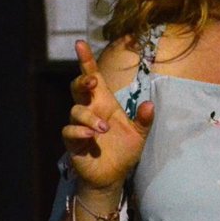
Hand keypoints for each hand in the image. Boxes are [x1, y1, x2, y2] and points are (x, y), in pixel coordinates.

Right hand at [63, 40, 153, 193]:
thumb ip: (145, 119)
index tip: (80, 43)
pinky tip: (91, 136)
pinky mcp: (73, 142)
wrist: (112, 177)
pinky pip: (69, 131)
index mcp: (104, 102)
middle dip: (82, 80)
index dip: (86, 60)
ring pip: (75, 110)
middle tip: (92, 81)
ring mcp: (79, 125)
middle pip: (78, 87)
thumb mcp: (139, 134)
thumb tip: (150, 104)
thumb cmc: (123, 151)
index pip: (93, 76)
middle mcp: (90, 110)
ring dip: (89, 117)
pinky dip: (79, 131)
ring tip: (104, 128)